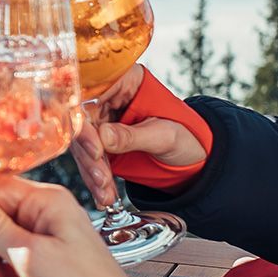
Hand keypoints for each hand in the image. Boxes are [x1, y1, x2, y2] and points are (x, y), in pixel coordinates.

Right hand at [71, 66, 203, 202]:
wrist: (195, 158)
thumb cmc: (186, 136)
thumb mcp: (164, 135)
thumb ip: (132, 136)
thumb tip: (102, 135)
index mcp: (125, 81)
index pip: (91, 97)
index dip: (86, 124)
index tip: (96, 150)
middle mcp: (109, 97)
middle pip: (82, 123)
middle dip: (90, 156)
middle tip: (102, 179)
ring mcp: (102, 120)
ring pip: (83, 145)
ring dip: (92, 172)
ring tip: (106, 193)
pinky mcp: (100, 142)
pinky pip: (90, 159)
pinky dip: (95, 180)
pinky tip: (103, 196)